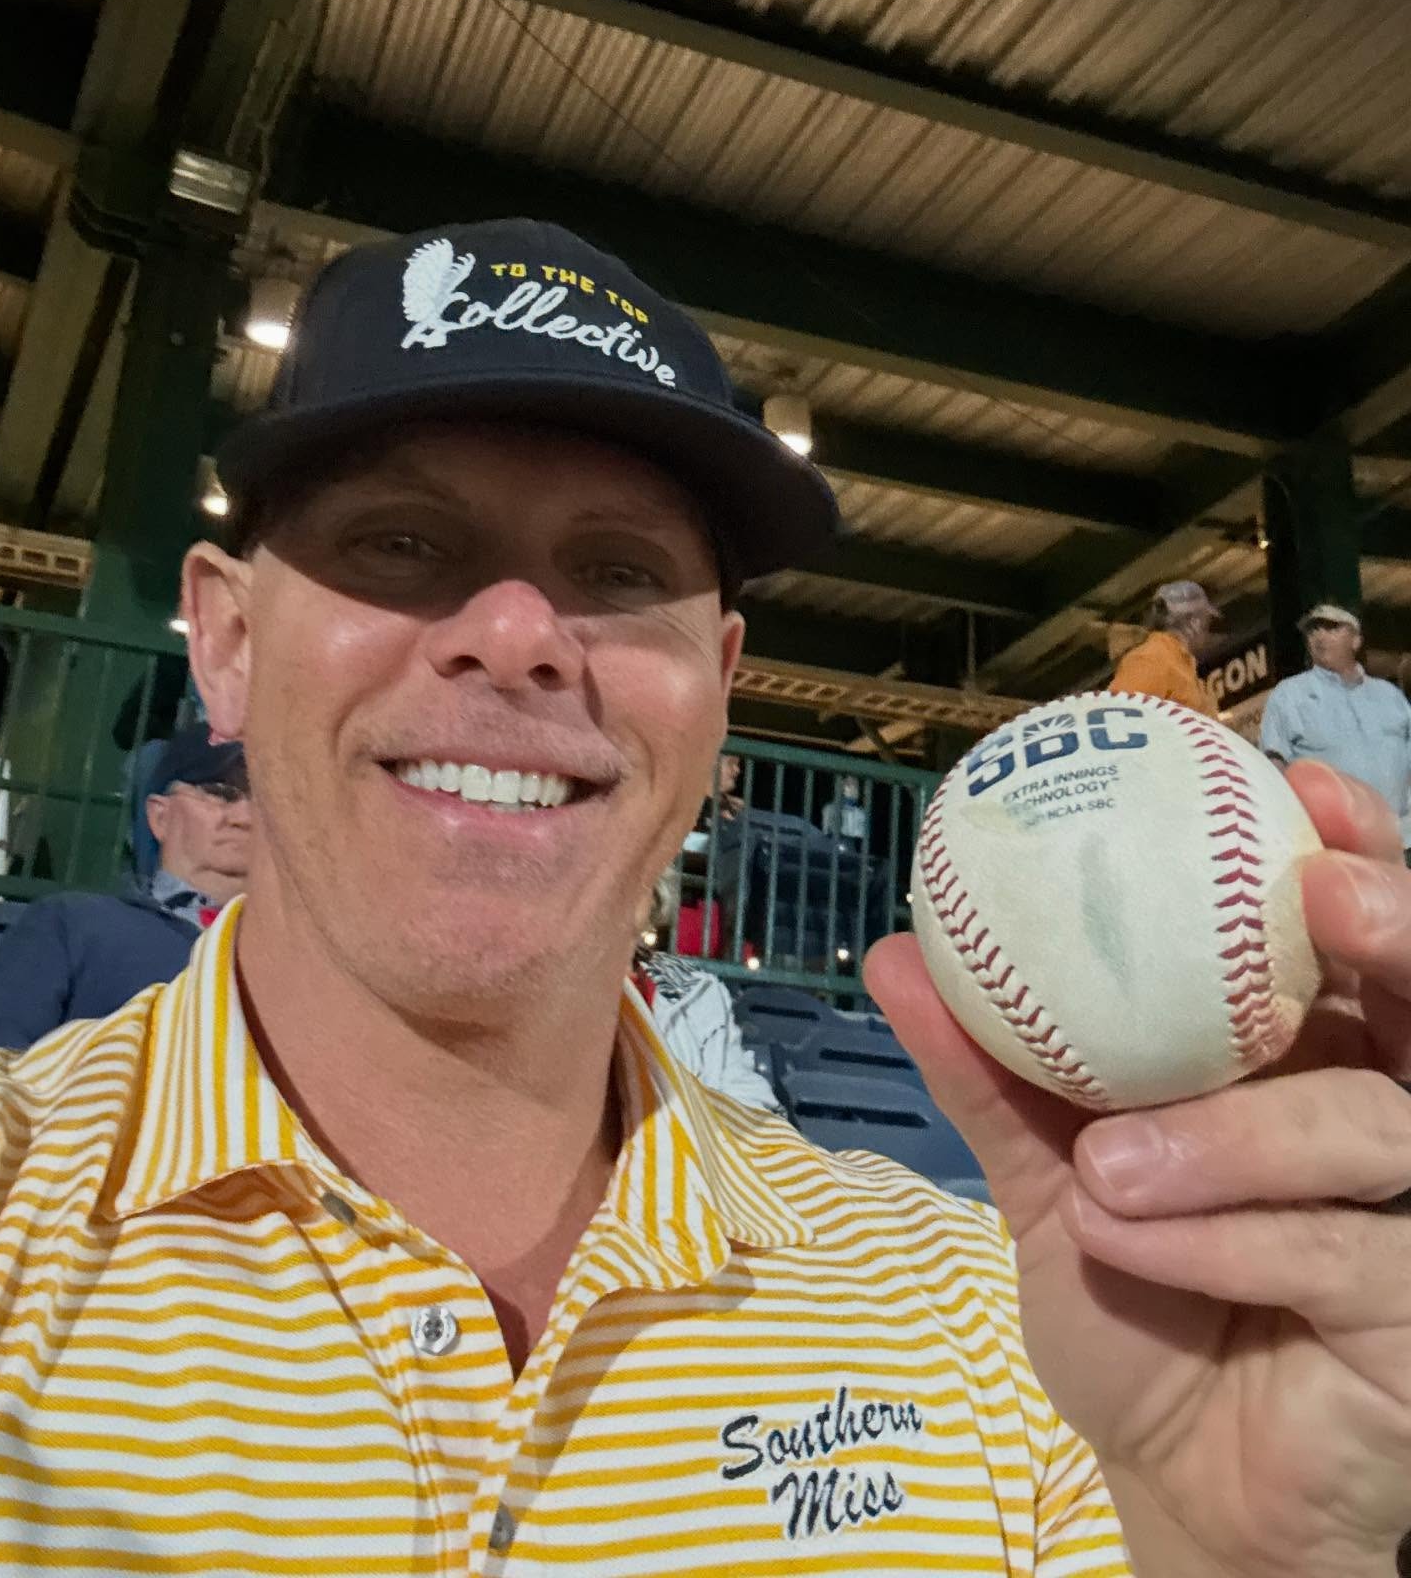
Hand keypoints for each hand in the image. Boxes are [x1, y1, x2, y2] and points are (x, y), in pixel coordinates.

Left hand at [865, 761, 1410, 1577]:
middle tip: (1322, 891)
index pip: (1354, 934)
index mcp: (1312, 1056)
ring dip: (1238, 1135)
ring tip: (1108, 1168)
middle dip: (1394, 928)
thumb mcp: (1049, 1178)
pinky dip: (1225, 1240)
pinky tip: (1129, 1241)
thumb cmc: (1139, 1305)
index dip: (1353, 844)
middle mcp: (1387, 1113)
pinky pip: (1346, 1253)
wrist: (1173, 1481)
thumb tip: (899, 949)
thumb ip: (991, 1072)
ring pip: (1373, 1124)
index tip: (1292, 779)